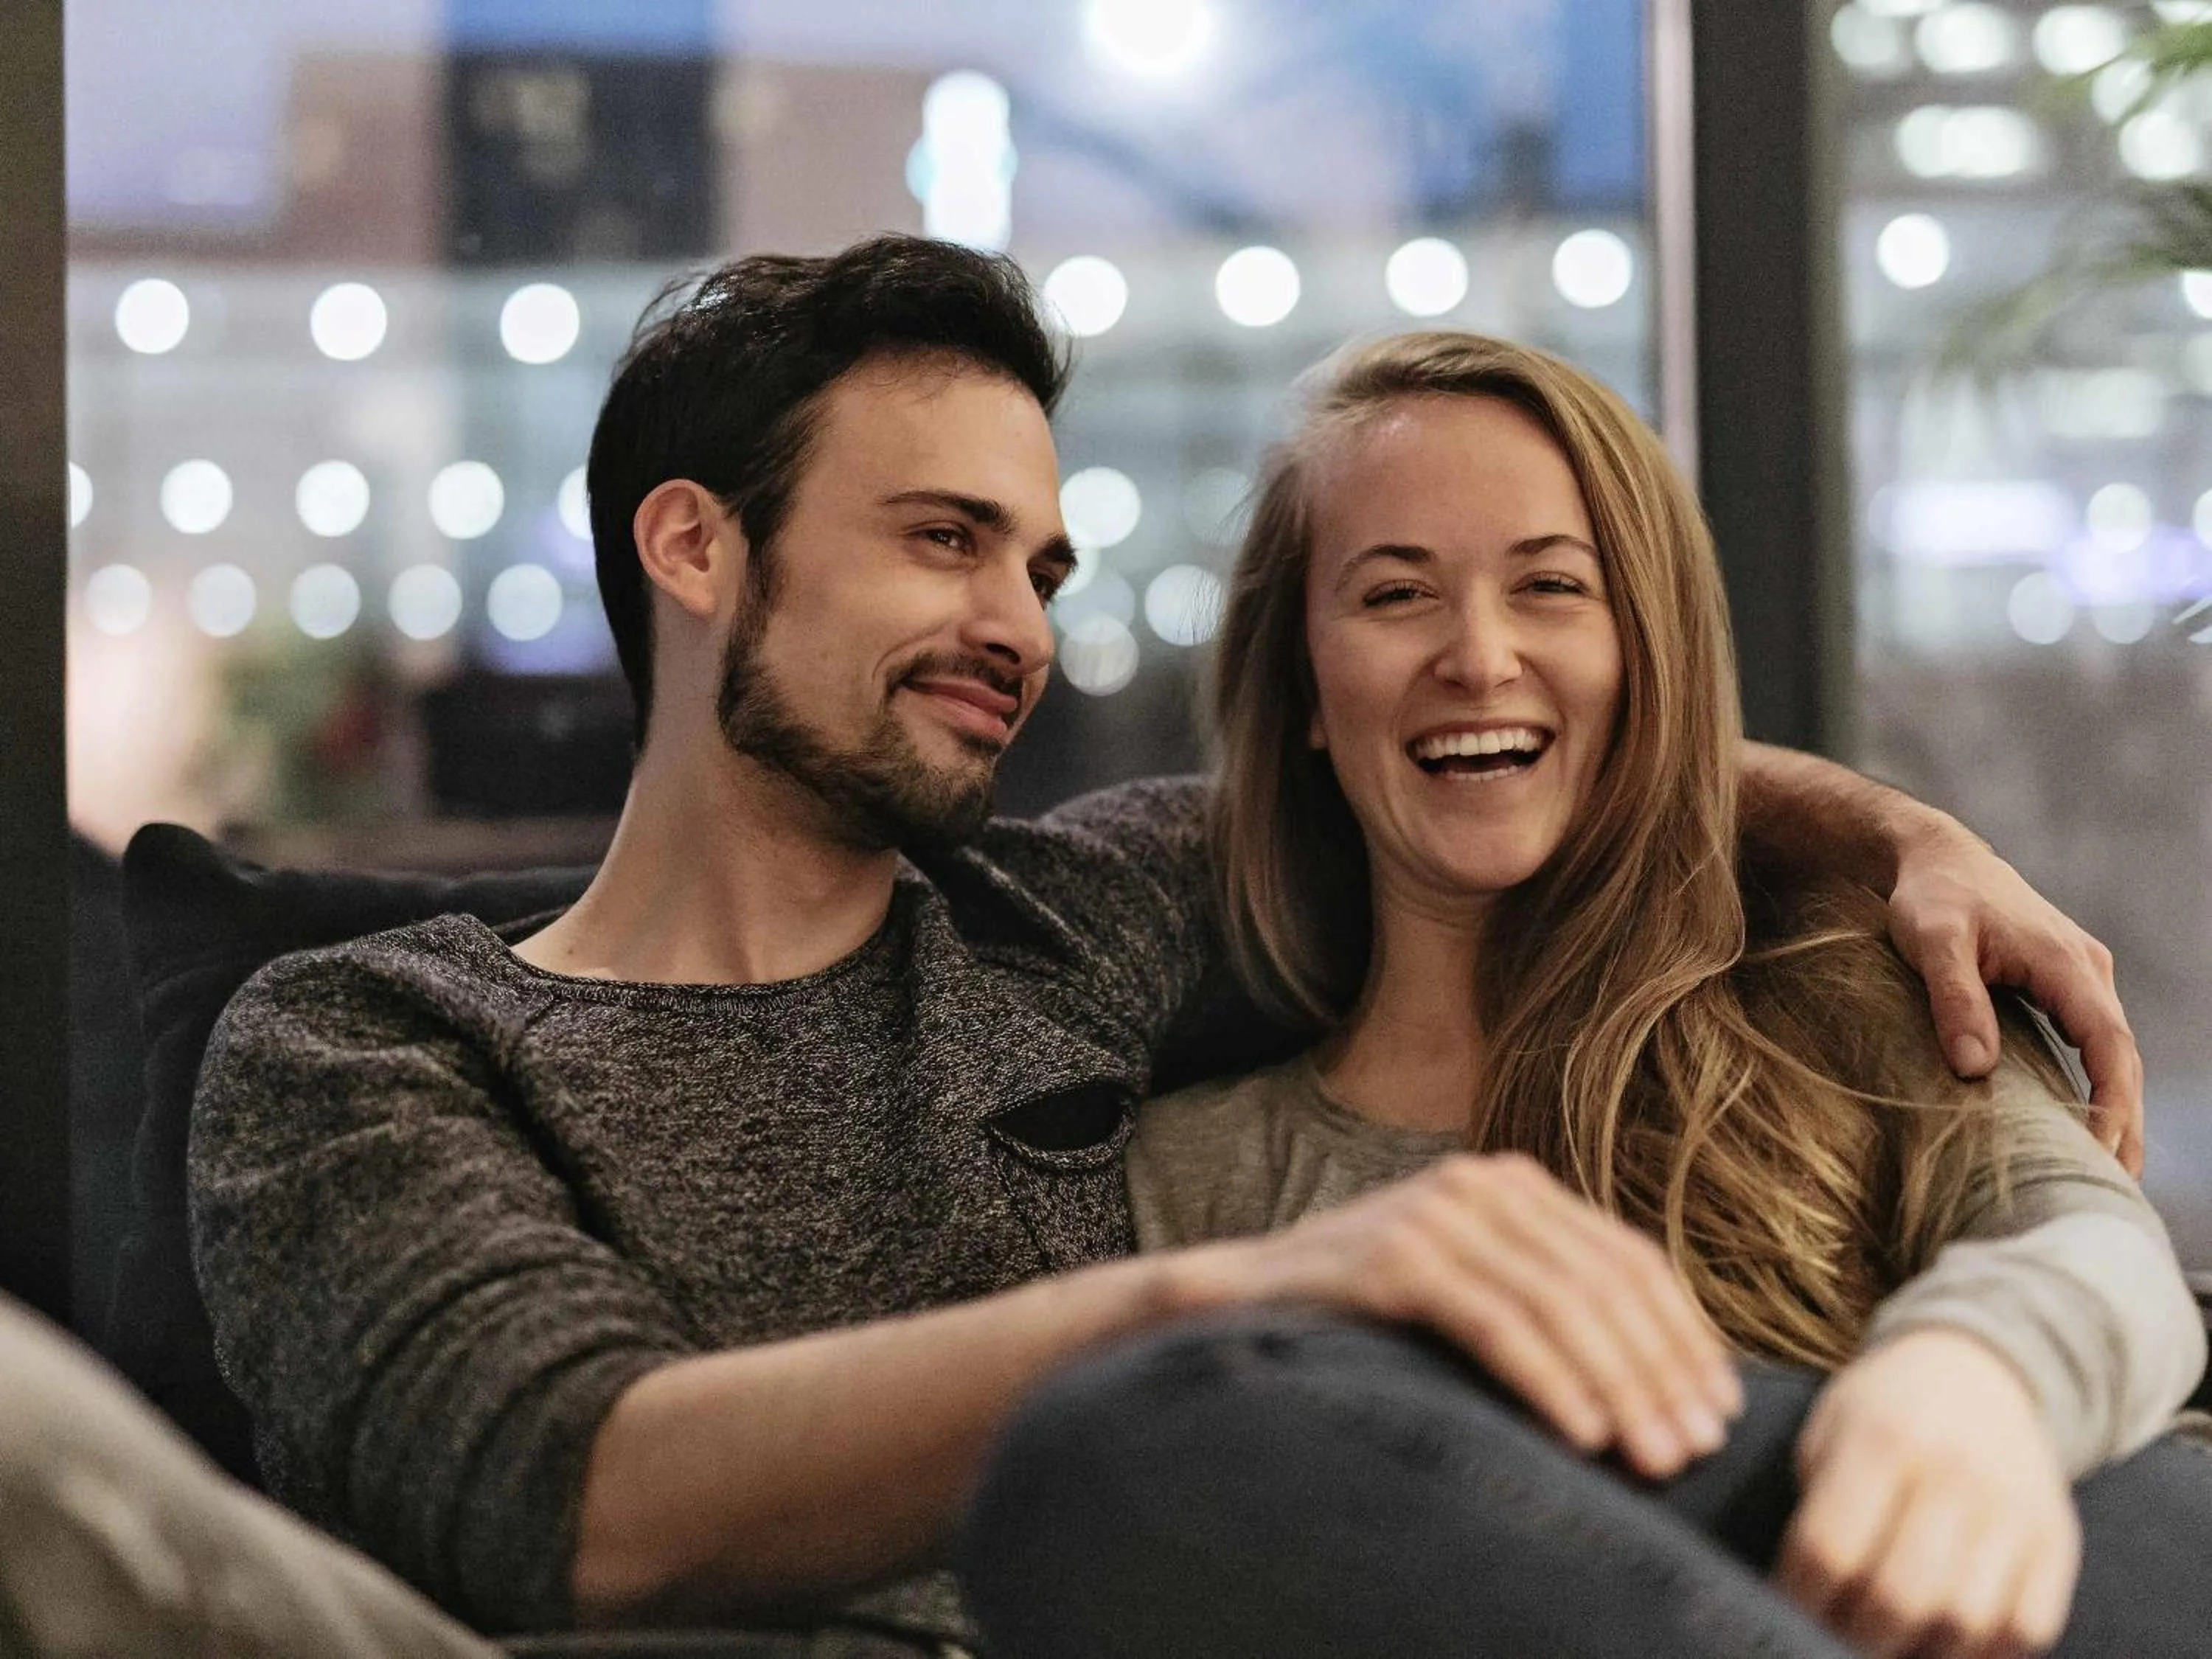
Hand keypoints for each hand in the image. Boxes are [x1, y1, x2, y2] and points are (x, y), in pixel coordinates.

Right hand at [1177, 1152, 1742, 1478]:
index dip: (1685, 1336)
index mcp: (1511, 1184)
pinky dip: (1548, 1379)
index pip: (1628, 1259)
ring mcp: (1432, 1213)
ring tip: (1655, 1456)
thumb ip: (1545, 1304)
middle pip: (1605, 1282)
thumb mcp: (1468, 1292)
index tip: (1724, 1410)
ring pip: (1559, 1303)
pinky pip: (1493, 1321)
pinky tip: (1581, 1432)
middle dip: (1662, 1372)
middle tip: (1698, 1450)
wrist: (1233, 1304)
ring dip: (1620, 1386)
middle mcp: (1478, 1183)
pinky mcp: (1390, 1257)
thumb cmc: (1363, 1316)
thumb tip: (1662, 1379)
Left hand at [1777, 1330, 2078, 1658]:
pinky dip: (1987, 1651)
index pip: (1829, 1549)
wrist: (1975, 1369)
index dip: (1801, 1598)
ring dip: (1921, 1651)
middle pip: (1900, 1595)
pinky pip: (2029, 1626)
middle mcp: (1953, 1475)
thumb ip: (1817, 1509)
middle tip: (1839, 1639)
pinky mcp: (2058, 1539)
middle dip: (1858, 1636)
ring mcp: (2013, 1509)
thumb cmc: (1883, 1411)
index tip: (1791, 1611)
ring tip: (1892, 1643)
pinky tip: (1950, 1640)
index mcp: (1881, 1442)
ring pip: (1966, 1620)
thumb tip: (1803, 1599)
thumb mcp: (1830, 1432)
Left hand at [1887, 825, 2141, 1173]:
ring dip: (2116, 1106)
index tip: (2108, 1149)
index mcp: (2065, 963)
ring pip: (2110, 1051)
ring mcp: (2079, 977)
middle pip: (2120, 1056)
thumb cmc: (1932, 896)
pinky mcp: (2062, 984)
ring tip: (2109, 1170)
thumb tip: (1975, 1067)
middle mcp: (2086, 971)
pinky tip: (2086, 1122)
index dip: (2114, 1099)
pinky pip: (2091, 1041)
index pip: (2107, 1043)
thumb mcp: (1933, 942)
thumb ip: (1955, 1000)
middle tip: (2118, 1184)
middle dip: (2125, 1119)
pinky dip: (2096, 1083)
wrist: (1934, 857)